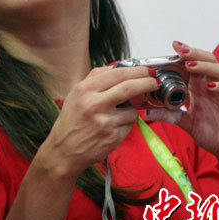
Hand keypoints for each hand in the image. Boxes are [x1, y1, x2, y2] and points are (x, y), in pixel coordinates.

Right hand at [38, 66, 158, 179]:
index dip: (136, 71)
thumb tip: (116, 68)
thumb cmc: (70, 122)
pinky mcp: (112, 137)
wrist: (63, 151)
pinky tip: (111, 130)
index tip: (147, 71)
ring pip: (132, 111)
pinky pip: (128, 126)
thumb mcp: (75, 95)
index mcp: (84, 90)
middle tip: (154, 82)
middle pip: (129, 88)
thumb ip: (94, 80)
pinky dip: (124, 126)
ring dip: (130, 112)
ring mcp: (104, 122)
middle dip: (147, 83)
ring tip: (115, 117)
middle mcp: (94, 104)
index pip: (116, 74)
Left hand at [146, 41, 218, 165]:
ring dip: (205, 66)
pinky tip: (210, 86)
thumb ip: (169, 115)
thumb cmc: (210, 133)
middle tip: (180, 50)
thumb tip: (147, 112)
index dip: (186, 55)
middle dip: (194, 53)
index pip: (194, 65)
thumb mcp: (186, 123)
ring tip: (190, 65)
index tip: (174, 45)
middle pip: (208, 62)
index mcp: (200, 88)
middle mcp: (214, 88)